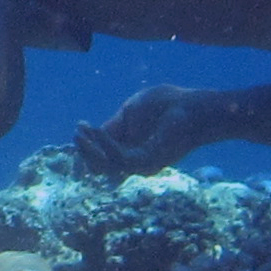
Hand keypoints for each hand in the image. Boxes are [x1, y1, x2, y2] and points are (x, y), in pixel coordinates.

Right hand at [73, 85, 224, 177]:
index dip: (88, 146)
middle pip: (102, 165)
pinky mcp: (148, 162)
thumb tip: (93, 135)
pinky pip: (119, 159)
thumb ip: (114, 125)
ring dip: (91, 149)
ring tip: (81, 133)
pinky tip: (96, 132)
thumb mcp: (131, 110)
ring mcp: (142, 164)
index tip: (79, 128)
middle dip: (86, 151)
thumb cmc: (167, 105)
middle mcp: (135, 160)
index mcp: (132, 147)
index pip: (104, 155)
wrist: (193, 107)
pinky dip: (105, 145)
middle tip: (77, 133)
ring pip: (107, 165)